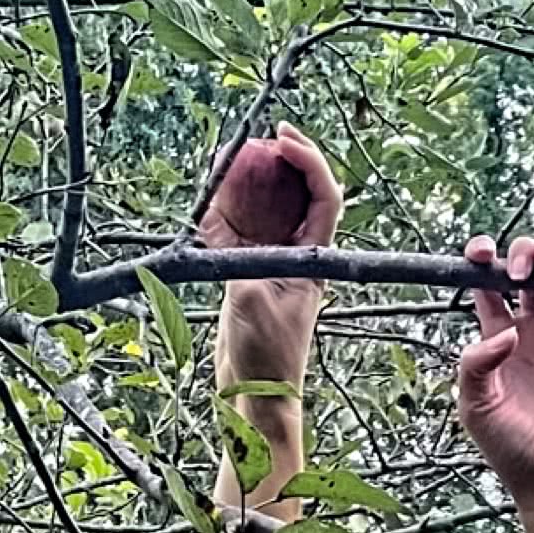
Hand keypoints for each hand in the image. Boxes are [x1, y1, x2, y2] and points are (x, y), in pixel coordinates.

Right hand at [201, 123, 341, 398]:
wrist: (257, 396)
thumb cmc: (270, 358)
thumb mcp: (253, 303)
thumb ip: (238, 261)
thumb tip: (218, 227)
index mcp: (314, 258)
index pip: (324, 196)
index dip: (309, 161)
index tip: (283, 139)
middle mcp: (296, 254)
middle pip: (296, 193)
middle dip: (279, 161)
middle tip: (258, 136)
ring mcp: (269, 263)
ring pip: (263, 208)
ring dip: (247, 181)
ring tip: (227, 156)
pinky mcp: (243, 275)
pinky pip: (233, 231)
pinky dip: (221, 209)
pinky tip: (209, 189)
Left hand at [456, 231, 533, 519]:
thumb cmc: (511, 450)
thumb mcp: (477, 407)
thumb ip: (477, 364)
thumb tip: (508, 329)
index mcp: (494, 341)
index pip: (486, 288)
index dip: (482, 261)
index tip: (479, 252)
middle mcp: (529, 332)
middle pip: (525, 273)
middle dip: (521, 254)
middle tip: (519, 269)